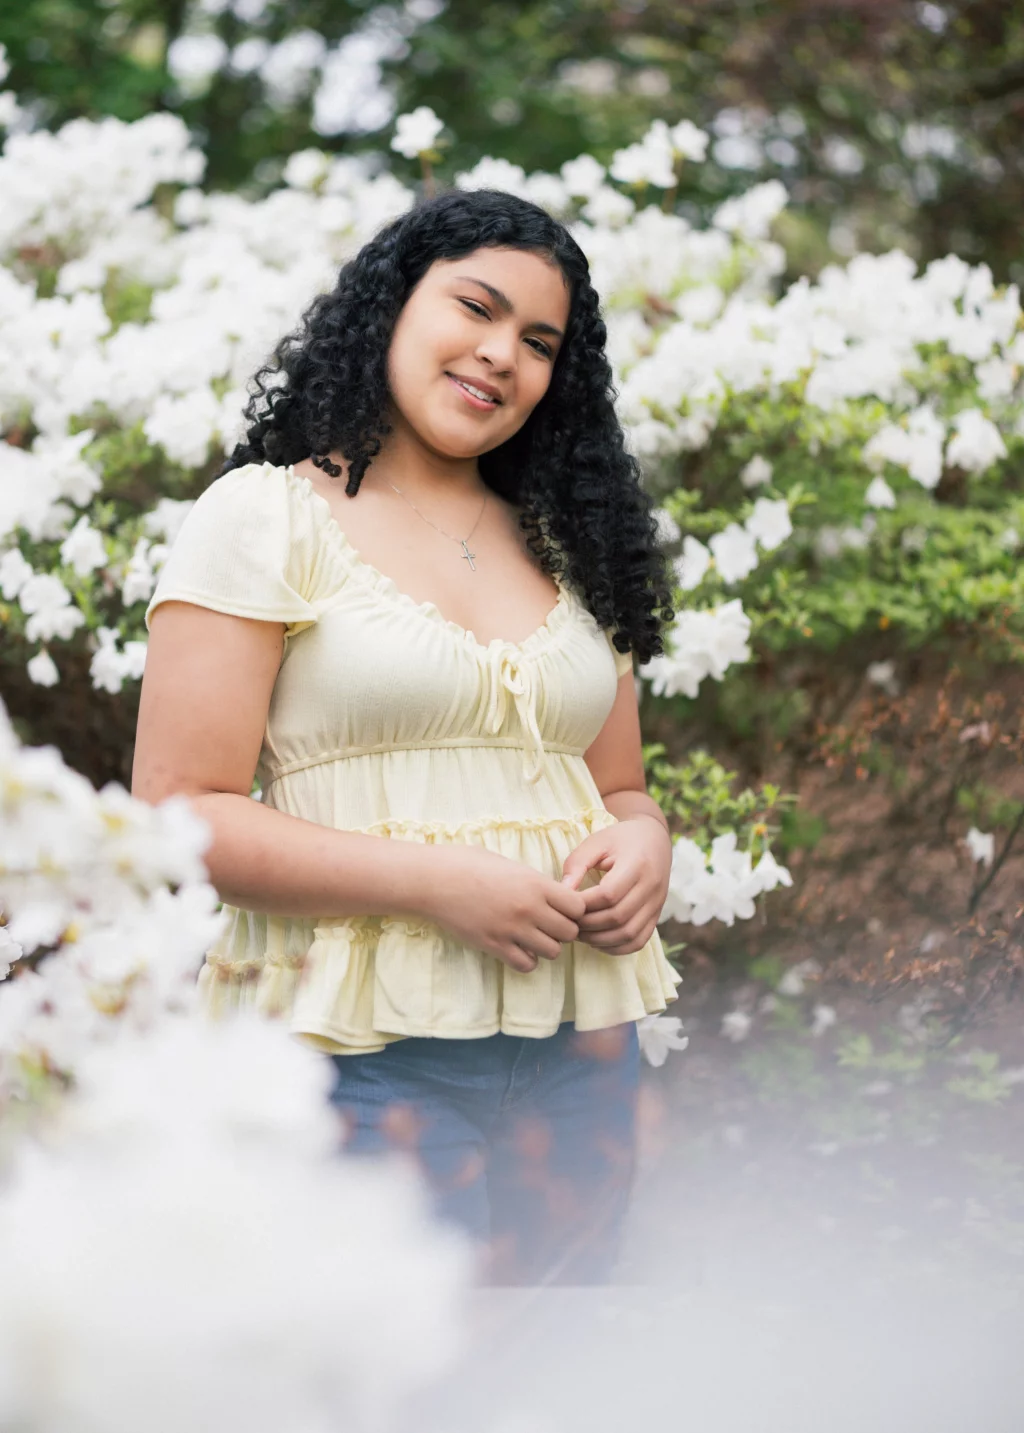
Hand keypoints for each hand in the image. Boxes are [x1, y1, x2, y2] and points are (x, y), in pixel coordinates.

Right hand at [419, 845, 587, 975]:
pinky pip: (526, 964)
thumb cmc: (468, 864)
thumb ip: (534, 881)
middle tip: (548, 923)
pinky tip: (516, 947)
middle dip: (562, 930)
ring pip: (552, 952)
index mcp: (535, 883)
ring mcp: (511, 929)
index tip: (562, 907)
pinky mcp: (494, 946)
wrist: (433, 879)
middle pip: (569, 933)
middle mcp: (529, 908)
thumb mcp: (509, 864)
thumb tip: (552, 893)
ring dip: (545, 946)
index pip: (578, 907)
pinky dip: (526, 959)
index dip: (574, 909)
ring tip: (531, 936)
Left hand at [559, 817, 671, 955]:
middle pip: (618, 917)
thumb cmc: (619, 839)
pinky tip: (598, 941)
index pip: (609, 894)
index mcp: (637, 864)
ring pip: (629, 934)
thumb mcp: (596, 842)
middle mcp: (652, 887)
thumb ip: (576, 865)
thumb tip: (561, 894)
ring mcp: (657, 904)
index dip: (584, 905)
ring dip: (601, 939)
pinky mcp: (656, 915)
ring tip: (580, 933)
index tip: (565, 904)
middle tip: (568, 922)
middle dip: (589, 924)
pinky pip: (639, 941)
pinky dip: (617, 947)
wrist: (653, 839)